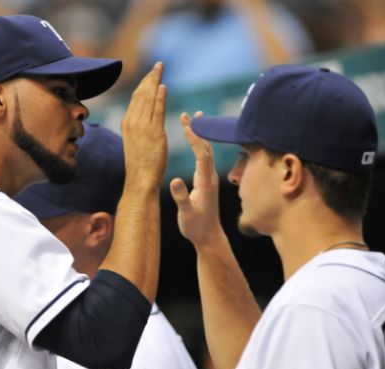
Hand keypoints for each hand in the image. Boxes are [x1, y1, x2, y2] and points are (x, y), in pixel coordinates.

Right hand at [121, 62, 167, 188]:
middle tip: (158, 65)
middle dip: (150, 78)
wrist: (140, 180)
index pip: (136, 97)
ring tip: (160, 69)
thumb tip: (144, 118)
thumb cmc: (141, 164)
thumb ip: (139, 127)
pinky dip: (159, 97)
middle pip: (141, 94)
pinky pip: (157, 111)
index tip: (152, 74)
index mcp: (127, 123)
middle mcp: (133, 122)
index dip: (144, 83)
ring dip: (155, 82)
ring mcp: (142, 127)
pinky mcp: (154, 133)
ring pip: (148, 99)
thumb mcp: (136, 141)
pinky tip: (163, 86)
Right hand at [170, 112, 224, 246]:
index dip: (194, 138)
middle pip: (206, 148)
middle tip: (188, 115)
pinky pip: (205, 158)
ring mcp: (210, 179)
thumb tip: (174, 180)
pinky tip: (196, 140)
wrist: (209, 237)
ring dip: (200, 135)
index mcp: (205, 182)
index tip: (186, 124)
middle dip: (197, 130)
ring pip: (207, 152)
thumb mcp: (186, 213)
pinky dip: (200, 145)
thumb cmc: (196, 227)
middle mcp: (210, 177)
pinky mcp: (207, 182)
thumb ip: (181, 197)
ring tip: (194, 119)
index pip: (202, 154)